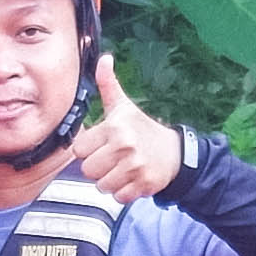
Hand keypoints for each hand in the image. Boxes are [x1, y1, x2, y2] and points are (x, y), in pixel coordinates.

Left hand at [60, 63, 186, 202]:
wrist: (176, 153)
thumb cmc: (142, 129)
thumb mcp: (124, 106)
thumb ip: (108, 84)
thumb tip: (104, 58)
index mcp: (115, 127)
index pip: (79, 150)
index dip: (88, 149)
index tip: (101, 145)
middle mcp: (124, 147)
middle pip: (88, 170)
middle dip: (98, 167)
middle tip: (113, 158)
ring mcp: (135, 167)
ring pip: (101, 186)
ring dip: (109, 181)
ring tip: (122, 169)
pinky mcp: (143, 185)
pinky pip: (118, 197)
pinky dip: (123, 192)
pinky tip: (131, 179)